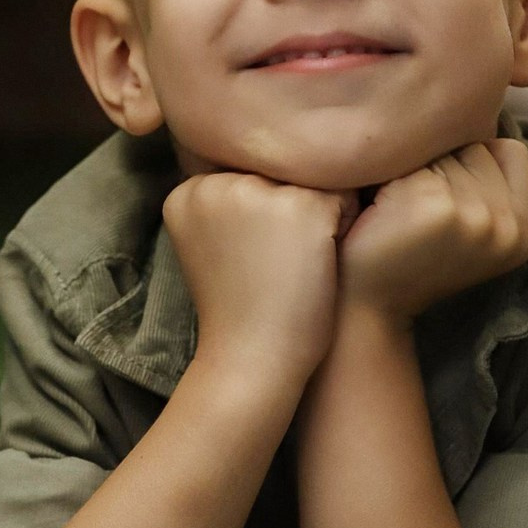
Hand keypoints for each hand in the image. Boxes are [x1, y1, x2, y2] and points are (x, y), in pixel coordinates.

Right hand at [163, 173, 351, 392]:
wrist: (252, 359)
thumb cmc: (239, 307)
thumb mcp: (209, 245)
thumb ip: (224, 203)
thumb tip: (270, 168)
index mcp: (186, 192)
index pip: (242, 175)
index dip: (259, 213)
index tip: (251, 254)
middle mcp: (216, 182)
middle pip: (274, 172)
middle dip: (286, 207)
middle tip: (275, 260)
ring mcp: (258, 192)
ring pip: (307, 181)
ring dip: (315, 213)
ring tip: (297, 261)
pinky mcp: (301, 207)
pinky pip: (340, 197)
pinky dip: (341, 227)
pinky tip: (322, 260)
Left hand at [337, 140, 527, 326]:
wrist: (364, 305)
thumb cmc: (404, 253)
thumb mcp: (465, 225)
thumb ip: (484, 182)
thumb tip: (473, 103)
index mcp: (524, 232)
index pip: (511, 150)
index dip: (470, 159)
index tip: (439, 192)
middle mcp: (508, 226)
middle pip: (475, 144)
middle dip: (437, 163)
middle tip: (410, 205)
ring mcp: (477, 217)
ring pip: (443, 148)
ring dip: (412, 166)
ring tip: (396, 207)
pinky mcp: (439, 208)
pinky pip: (414, 157)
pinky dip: (389, 174)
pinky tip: (380, 208)